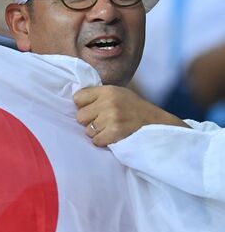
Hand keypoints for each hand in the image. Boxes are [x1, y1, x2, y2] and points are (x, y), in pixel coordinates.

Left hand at [73, 85, 188, 146]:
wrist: (156, 122)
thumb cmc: (134, 107)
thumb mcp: (118, 92)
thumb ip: (99, 95)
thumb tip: (75, 100)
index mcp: (107, 90)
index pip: (78, 98)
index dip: (82, 105)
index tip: (90, 109)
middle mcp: (108, 102)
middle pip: (80, 116)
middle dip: (88, 121)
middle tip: (100, 121)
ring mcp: (112, 118)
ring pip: (87, 130)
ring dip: (95, 132)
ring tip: (108, 128)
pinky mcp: (115, 132)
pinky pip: (96, 141)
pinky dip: (102, 141)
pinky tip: (111, 136)